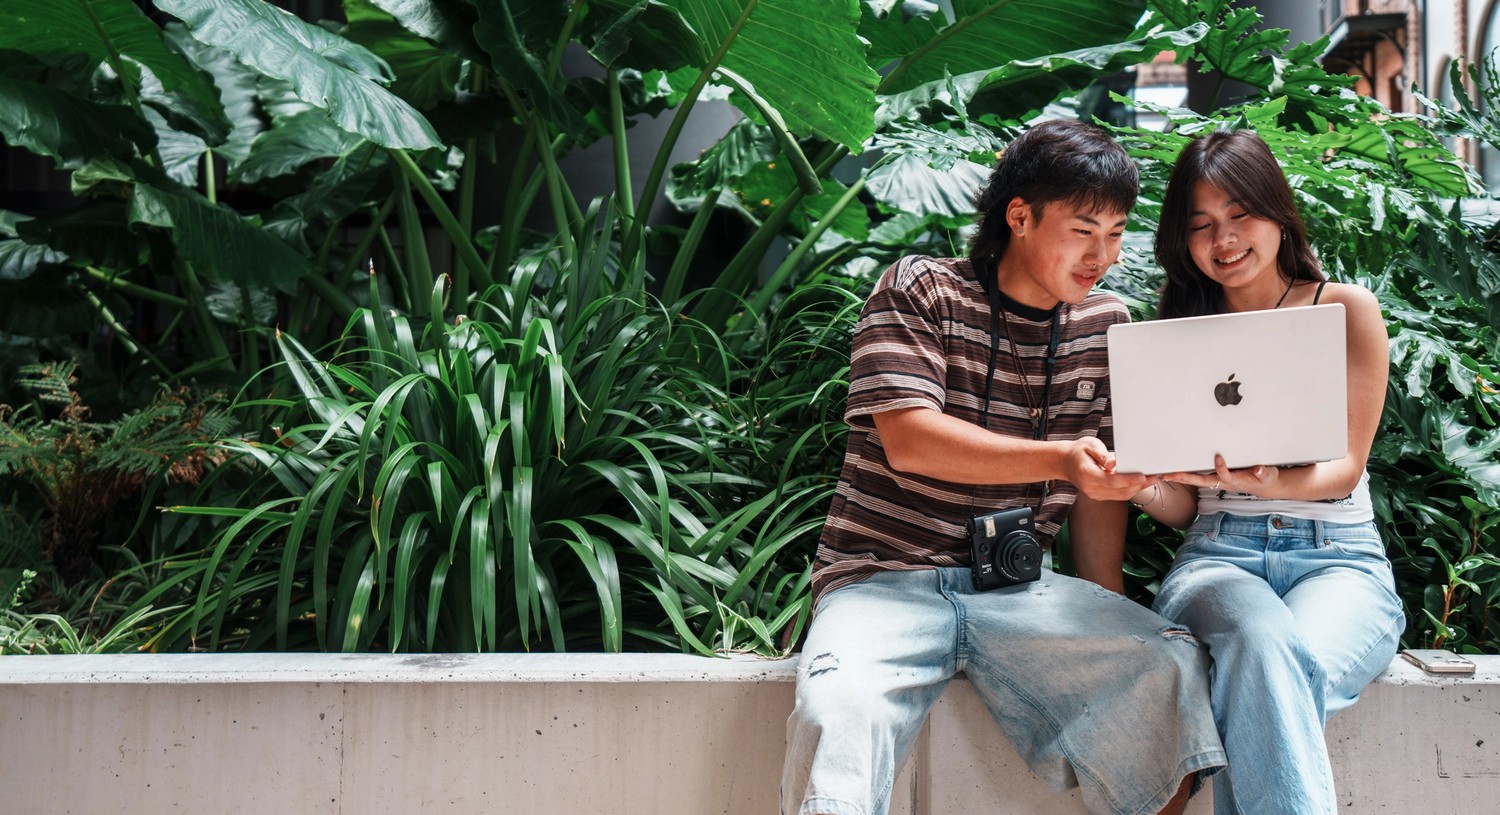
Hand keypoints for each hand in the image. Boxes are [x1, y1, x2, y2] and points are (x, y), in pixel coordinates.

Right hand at [1062, 437, 1151, 500]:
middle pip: (1120, 491)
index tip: (1143, 476)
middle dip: (1139, 485)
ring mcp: (1095, 494)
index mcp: (1087, 474)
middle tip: (1155, 477)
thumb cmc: (1078, 451)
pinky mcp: (1099, 496)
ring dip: (1137, 488)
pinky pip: (1118, 495)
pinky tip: (1139, 482)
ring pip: (1121, 495)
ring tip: (1151, 479)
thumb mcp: (1089, 445)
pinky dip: (1130, 489)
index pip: (1111, 480)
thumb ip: (1102, 455)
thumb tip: (1113, 463)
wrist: (1065, 463)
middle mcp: (1090, 488)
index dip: (1129, 480)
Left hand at [1162, 454, 1277, 495]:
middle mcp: (1222, 482)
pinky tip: (1174, 474)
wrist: (1262, 485)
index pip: (1225, 474)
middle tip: (1169, 475)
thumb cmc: (1264, 478)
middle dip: (1185, 478)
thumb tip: (1259, 469)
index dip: (1221, 467)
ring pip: (1196, 480)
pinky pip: (1197, 477)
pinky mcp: (1215, 477)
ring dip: (1180, 478)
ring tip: (1164, 475)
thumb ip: (1264, 472)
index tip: (1218, 457)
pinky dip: (1185, 476)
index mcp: (1235, 480)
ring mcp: (1217, 480)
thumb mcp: (1268, 475)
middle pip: (1201, 481)